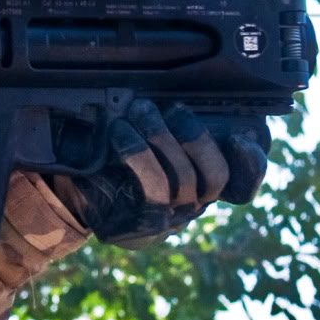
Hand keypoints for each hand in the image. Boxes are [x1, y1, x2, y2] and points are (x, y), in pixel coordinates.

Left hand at [49, 104, 267, 247]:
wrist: (69, 191)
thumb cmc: (111, 155)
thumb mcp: (143, 135)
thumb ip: (170, 122)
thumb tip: (185, 96)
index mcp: (201, 181)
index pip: (243, 181)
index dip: (251, 161)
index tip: (239, 135)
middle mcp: (193, 204)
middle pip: (218, 178)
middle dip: (197, 137)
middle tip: (174, 108)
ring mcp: (170, 219)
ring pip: (184, 180)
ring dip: (161, 137)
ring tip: (139, 110)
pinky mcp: (143, 224)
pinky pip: (154, 188)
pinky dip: (139, 154)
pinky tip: (121, 132)